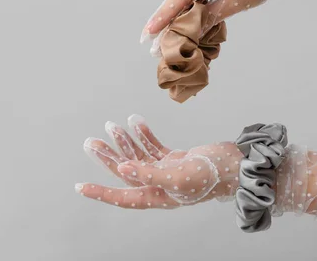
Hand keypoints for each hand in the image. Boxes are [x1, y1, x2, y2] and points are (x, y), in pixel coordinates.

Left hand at [76, 115, 242, 208]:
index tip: (80, 186)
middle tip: (89, 143)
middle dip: (108, 157)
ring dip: (124, 141)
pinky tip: (135, 121)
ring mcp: (167, 172)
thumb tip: (121, 169)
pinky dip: (144, 134)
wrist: (236, 164)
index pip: (122, 197)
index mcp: (157, 196)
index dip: (101, 192)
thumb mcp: (177, 176)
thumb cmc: (210, 176)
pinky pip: (154, 146)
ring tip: (110, 126)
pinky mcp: (176, 159)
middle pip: (126, 172)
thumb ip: (148, 174)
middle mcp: (159, 186)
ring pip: (138, 156)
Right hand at [140, 0, 285, 45]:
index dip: (163, 16)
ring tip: (159, 38)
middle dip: (164, 20)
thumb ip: (209, 17)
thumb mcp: (236, 3)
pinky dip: (185, 8)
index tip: (148, 33)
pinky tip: (176, 24)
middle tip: (148, 43)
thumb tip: (189, 34)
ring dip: (174, 15)